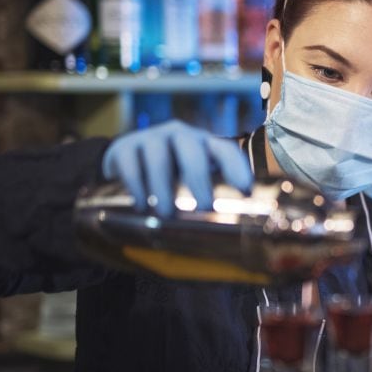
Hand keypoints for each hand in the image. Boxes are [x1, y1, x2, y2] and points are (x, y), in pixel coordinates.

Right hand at [101, 120, 252, 216]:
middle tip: (204, 207)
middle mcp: (181, 135)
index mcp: (204, 144)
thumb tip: (218, 236)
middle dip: (199, 179)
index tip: (246, 191)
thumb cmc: (169, 173)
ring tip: (166, 214)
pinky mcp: (125, 146)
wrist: (124, 156)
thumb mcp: (188, 178)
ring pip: (159, 158)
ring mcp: (152, 137)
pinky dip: (136, 186)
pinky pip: (132, 164)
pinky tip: (141, 205)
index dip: (237, 168)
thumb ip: (203, 194)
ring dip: (163, 187)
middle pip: (193, 152)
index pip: (225, 150)